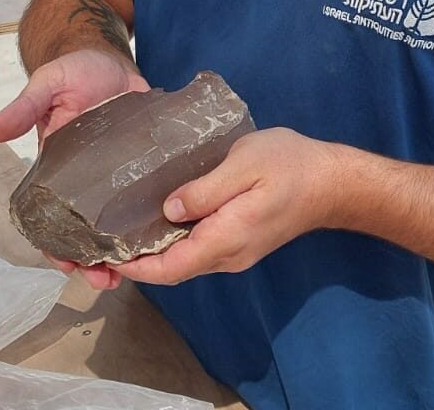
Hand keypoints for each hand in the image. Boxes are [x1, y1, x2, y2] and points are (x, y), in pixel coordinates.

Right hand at [0, 48, 147, 289]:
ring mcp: (118, 177)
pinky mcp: (146, 166)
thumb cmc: (75, 72)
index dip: (55, 245)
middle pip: (88, 230)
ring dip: (124, 248)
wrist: (112, 59)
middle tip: (106, 280)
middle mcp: (88, 181)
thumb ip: (25, 107)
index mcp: (59, 169)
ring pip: (120, 223)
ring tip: (134, 270)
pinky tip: (165, 238)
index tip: (65, 265)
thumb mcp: (48, 85)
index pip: (52, 217)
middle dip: (94, 259)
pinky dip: (153, 221)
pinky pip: (148, 199)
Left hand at [114, 128, 348, 285]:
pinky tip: (158, 217)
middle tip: (101, 237)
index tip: (102, 255)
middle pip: (173, 269)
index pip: (170, 269)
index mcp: (225, 239)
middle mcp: (227, 256)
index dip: (134, 268)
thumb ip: (205, 190)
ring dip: (154, 251)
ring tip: (122, 225)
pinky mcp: (240, 243)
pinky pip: (197, 249)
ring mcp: (235, 253)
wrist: (332, 181)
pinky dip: (173, 241)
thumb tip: (167, 211)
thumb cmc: (290, 166)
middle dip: (137, 260)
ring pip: (184, 260)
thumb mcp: (244, 165)